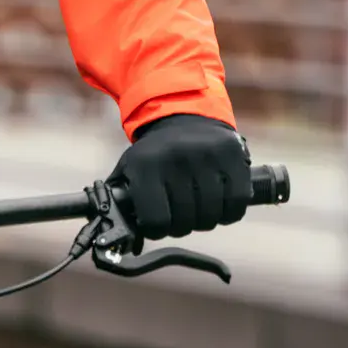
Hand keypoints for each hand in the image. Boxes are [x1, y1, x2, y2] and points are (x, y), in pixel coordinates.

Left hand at [109, 114, 250, 239]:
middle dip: (181, 226)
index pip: (156, 221)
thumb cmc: (154, 152)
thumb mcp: (129, 168)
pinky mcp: (233, 155)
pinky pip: (237, 203)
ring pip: (211, 217)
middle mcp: (176, 158)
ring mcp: (207, 156)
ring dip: (205, 220)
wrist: (184, 112)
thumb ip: (118, 201)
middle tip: (179, 215)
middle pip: (185, 222)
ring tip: (198, 208)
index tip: (157, 224)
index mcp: (146, 164)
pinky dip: (229, 212)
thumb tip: (110, 235)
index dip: (157, 230)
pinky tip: (220, 203)